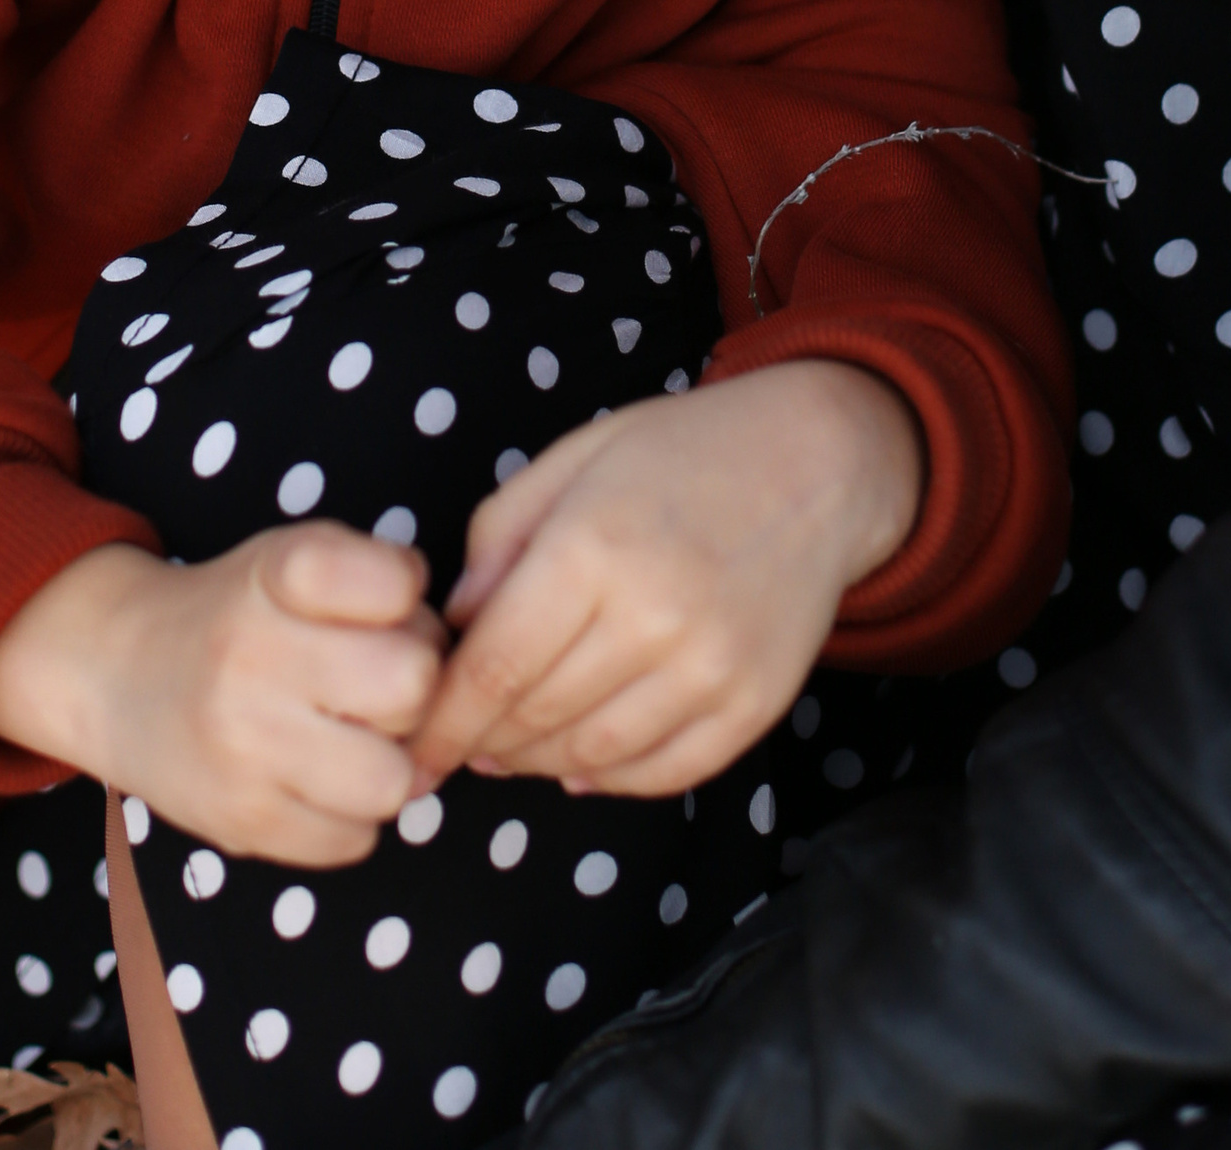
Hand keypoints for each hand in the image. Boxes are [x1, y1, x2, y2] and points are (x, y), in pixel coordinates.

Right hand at [0, 529, 443, 864]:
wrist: (118, 672)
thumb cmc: (239, 612)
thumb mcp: (293, 557)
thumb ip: (379, 581)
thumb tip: (455, 661)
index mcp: (276, 573)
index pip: (399, 583)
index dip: (411, 599)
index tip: (384, 607)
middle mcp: (253, 657)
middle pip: (411, 685)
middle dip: (414, 686)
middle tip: (379, 684)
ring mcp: (242, 749)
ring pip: (392, 778)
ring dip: (391, 762)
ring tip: (357, 739)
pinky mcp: (240, 825)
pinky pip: (353, 841)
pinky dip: (352, 817)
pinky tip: (320, 780)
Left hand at [407, 360, 923, 800]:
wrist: (817, 462)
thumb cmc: (682, 452)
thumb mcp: (575, 459)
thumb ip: (500, 536)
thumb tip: (455, 626)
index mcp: (592, 548)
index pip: (492, 669)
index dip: (441, 721)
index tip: (413, 748)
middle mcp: (652, 617)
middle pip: (535, 718)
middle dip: (482, 742)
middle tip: (460, 742)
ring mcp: (710, 669)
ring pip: (593, 757)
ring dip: (539, 763)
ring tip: (514, 749)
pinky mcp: (754, 705)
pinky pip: (664, 774)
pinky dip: (612, 779)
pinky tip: (583, 761)